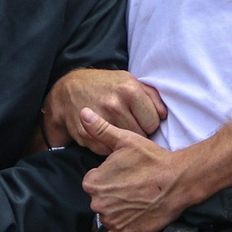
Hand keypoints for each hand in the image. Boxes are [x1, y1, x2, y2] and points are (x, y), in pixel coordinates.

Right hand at [44, 68, 166, 148]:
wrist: (68, 90)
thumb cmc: (105, 85)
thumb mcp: (129, 80)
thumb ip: (151, 96)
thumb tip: (164, 116)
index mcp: (129, 90)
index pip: (153, 122)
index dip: (148, 123)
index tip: (140, 119)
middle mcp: (114, 104)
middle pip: (140, 136)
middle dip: (137, 133)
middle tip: (128, 125)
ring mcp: (99, 120)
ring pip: (124, 146)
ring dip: (123, 142)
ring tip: (117, 128)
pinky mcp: (86, 133)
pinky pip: (107, 150)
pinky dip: (107, 146)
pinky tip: (104, 134)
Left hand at [78, 113, 200, 231]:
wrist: (178, 180)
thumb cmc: (152, 159)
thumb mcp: (125, 140)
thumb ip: (100, 129)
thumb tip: (83, 113)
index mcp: (93, 182)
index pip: (93, 182)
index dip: (108, 177)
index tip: (124, 174)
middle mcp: (98, 204)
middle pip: (100, 199)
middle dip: (112, 194)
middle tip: (132, 185)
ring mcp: (112, 221)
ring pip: (108, 215)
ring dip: (118, 209)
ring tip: (137, 197)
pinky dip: (123, 226)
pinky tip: (136, 213)